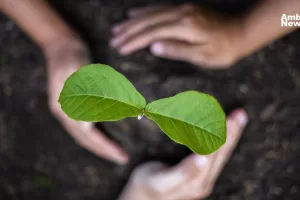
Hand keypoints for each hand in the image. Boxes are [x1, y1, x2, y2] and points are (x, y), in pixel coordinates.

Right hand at [45, 39, 127, 163]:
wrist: (62, 45)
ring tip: (117, 152)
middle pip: (85, 139)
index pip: (87, 133)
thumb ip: (86, 92)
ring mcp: (68, 109)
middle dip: (104, 150)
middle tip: (123, 158)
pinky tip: (106, 137)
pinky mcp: (73, 105)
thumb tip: (92, 122)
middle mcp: (65, 112)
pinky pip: (85, 126)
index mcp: (65, 107)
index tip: (121, 155)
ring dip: (100, 145)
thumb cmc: (72, 54)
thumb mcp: (78, 69)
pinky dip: (96, 135)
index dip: (104, 146)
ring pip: (84, 135)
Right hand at [111, 4, 243, 67]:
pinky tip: (134, 14)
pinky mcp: (184, 8)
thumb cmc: (223, 50)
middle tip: (113, 38)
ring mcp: (182, 8)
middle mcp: (181, 13)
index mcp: (184, 27)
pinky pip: (159, 8)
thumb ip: (177, 50)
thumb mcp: (202, 56)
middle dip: (129, 30)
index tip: (120, 48)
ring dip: (133, 20)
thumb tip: (153, 47)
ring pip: (151, 13)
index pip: (152, 33)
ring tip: (117, 27)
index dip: (134, 41)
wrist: (241, 32)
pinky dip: (144, 11)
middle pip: (148, 21)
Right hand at [119, 109, 247, 199]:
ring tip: (238, 119)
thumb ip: (184, 172)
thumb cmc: (149, 186)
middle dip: (232, 132)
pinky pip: (216, 156)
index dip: (226, 135)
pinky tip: (223, 132)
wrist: (144, 198)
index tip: (234, 117)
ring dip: (230, 136)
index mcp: (198, 181)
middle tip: (240, 114)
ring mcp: (204, 179)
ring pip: (221, 154)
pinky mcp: (201, 177)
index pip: (216, 153)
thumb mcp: (163, 181)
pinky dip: (221, 141)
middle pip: (222, 153)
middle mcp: (205, 181)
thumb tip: (203, 158)